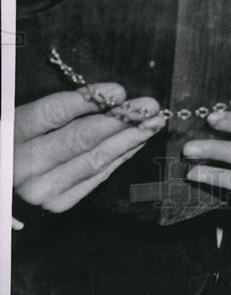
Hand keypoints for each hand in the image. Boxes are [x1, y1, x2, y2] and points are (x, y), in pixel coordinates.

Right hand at [13, 85, 163, 214]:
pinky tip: (137, 142)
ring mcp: (43, 190)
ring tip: (153, 122)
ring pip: (94, 160)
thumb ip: (57, 108)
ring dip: (129, 139)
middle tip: (150, 106)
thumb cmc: (17, 141)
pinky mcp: (59, 203)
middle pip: (81, 139)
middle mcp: (25, 167)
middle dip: (121, 120)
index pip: (54, 114)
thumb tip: (105, 97)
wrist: (3, 179)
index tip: (119, 91)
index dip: (90, 101)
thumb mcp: (24, 117)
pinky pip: (97, 176)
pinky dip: (120, 157)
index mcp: (11, 136)